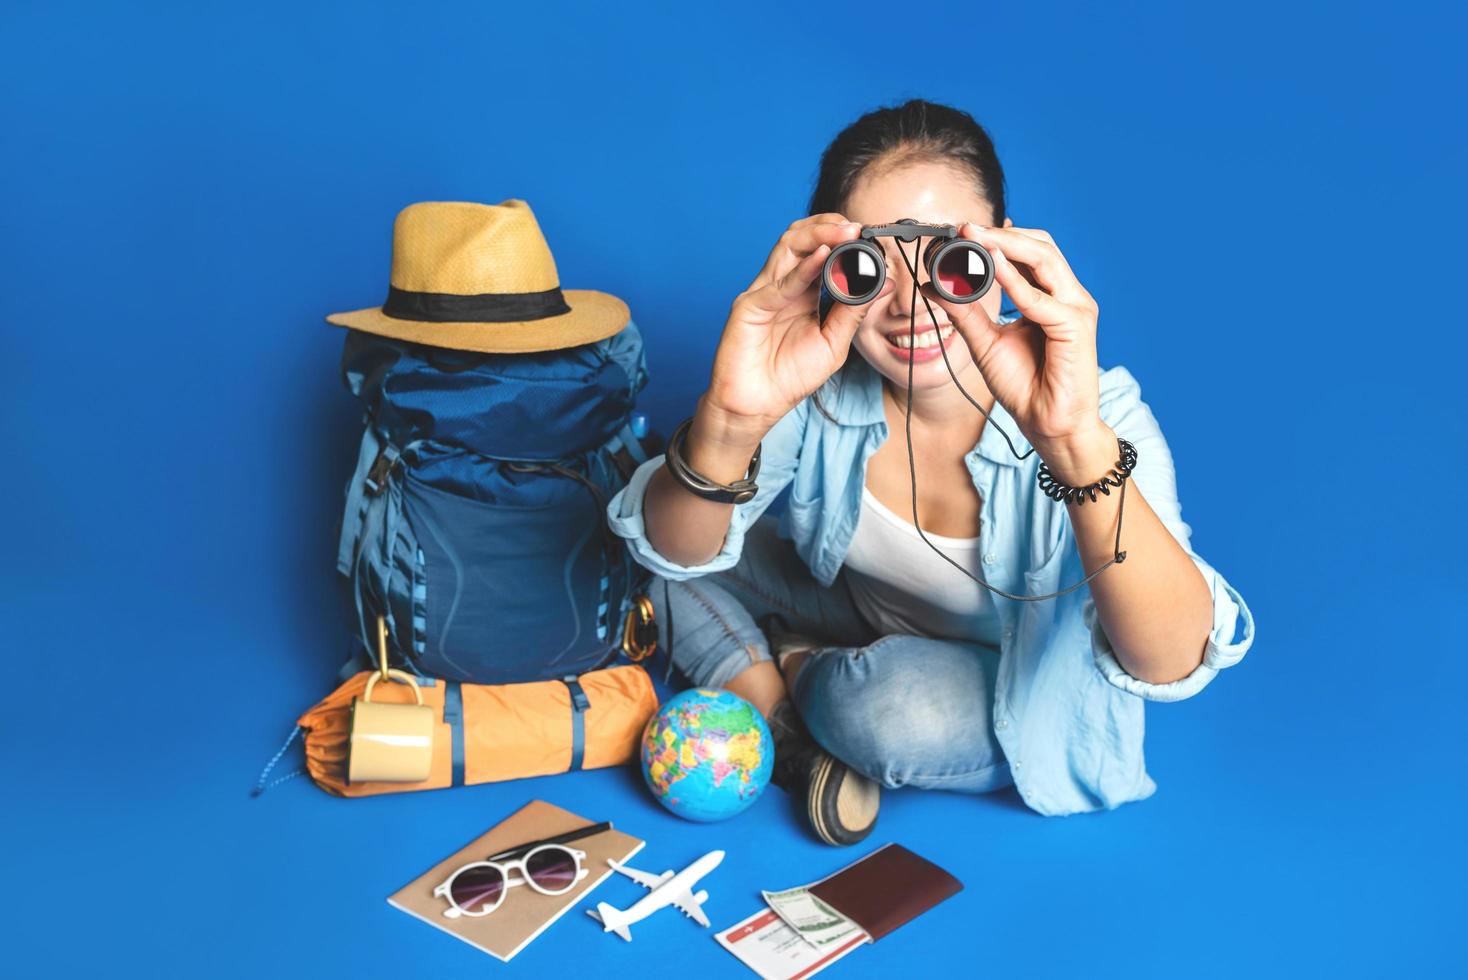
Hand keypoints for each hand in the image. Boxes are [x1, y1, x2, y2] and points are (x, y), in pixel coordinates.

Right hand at [703, 214, 895, 440]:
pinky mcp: (749, 306)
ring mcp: (764, 292)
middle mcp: (783, 286)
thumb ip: (854, 312)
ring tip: (845, 231)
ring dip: (818, 235)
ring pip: (788, 248)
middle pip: (802, 240)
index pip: (822, 251)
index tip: (872, 238)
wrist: (755, 407)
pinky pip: (780, 283)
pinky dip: (803, 268)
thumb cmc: (789, 377)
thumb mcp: (834, 343)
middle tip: (858, 227)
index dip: (845, 241)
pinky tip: (824, 257)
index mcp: (802, 292)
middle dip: (830, 228)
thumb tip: (885, 283)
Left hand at [920, 223, 1114, 477]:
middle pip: (1040, 246)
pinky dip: (1015, 283)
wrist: (1047, 424)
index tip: (961, 231)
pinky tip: (991, 270)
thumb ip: (964, 312)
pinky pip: (1043, 300)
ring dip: (1007, 247)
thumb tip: (935, 285)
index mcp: (1050, 296)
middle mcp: (1067, 296)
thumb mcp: (984, 342)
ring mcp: (1076, 309)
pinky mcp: (1077, 328)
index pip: (1028, 252)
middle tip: (965, 228)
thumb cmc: (1024, 385)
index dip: (997, 237)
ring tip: (975, 238)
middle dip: (1001, 234)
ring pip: (1045, 261)